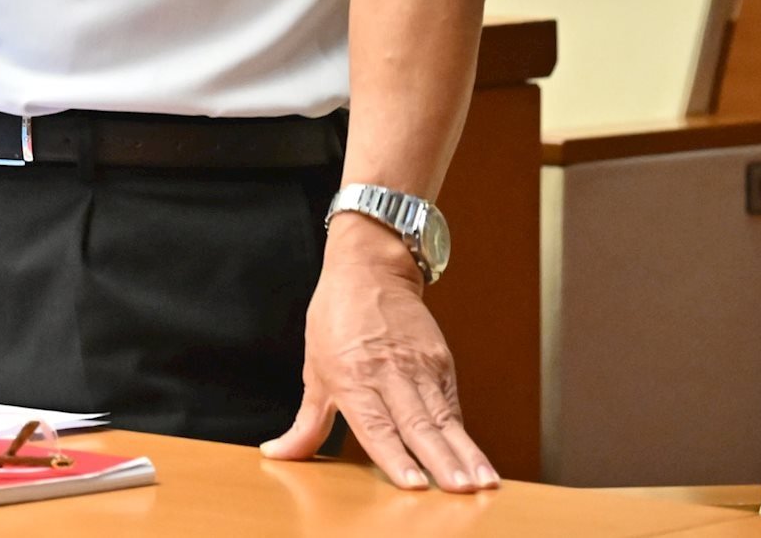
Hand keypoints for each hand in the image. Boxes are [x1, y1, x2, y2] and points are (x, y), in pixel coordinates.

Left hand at [261, 214, 497, 492]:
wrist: (369, 268)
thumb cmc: (336, 319)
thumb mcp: (314, 368)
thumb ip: (305, 422)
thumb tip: (277, 454)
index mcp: (351, 377)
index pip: (375, 425)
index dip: (395, 456)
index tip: (414, 485)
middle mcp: (387, 373)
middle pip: (416, 424)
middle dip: (440, 462)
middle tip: (459, 491)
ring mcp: (418, 366)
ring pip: (443, 417)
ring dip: (464, 453)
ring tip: (483, 483)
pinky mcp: (440, 360)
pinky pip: (452, 404)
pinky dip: (465, 434)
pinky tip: (480, 462)